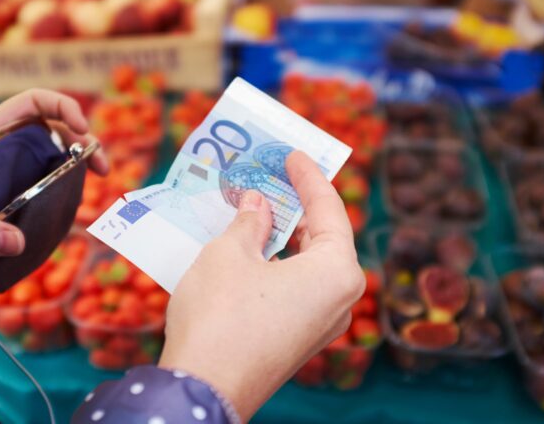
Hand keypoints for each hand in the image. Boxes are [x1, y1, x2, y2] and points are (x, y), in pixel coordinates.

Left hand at [0, 89, 107, 255]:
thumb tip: (20, 245)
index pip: (33, 101)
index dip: (64, 107)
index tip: (82, 132)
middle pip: (51, 127)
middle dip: (83, 141)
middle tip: (102, 170)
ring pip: (46, 152)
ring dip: (73, 162)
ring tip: (90, 185)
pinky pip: (35, 176)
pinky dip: (56, 183)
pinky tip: (62, 204)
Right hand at [158, 151, 364, 420]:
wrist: (203, 390)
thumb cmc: (220, 314)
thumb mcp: (230, 253)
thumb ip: (251, 220)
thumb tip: (259, 204)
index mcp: (337, 272)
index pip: (329, 210)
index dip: (308, 177)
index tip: (294, 154)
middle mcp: (340, 299)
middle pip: (323, 238)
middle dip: (296, 207)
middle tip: (273, 178)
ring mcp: (322, 325)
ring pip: (308, 265)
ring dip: (283, 236)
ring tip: (258, 208)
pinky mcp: (300, 340)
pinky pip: (297, 289)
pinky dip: (278, 263)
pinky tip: (251, 248)